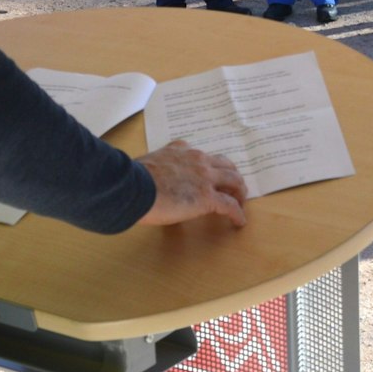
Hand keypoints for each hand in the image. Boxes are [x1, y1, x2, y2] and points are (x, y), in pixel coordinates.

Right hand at [133, 140, 248, 228]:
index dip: (210, 165)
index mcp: (180, 150)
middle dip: (231, 176)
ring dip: (239, 191)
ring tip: (241, 202)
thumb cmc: (131, 180)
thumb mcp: (146, 164)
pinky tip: (239, 221)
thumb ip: (155, 168)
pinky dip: (237, 213)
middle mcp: (197, 160)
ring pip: (234, 180)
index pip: (201, 155)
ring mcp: (205, 178)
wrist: (133, 188)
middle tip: (234, 187)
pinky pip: (229, 205)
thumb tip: (148, 182)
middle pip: (225, 165)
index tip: (211, 173)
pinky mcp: (207, 197)